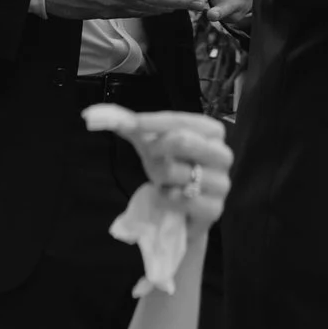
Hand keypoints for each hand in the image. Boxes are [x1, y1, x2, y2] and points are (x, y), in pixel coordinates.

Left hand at [82, 105, 231, 231]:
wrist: (180, 214)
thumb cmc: (171, 172)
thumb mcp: (154, 147)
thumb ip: (136, 128)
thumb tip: (104, 114)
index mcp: (213, 133)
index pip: (184, 120)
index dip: (155, 121)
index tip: (129, 123)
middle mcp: (223, 155)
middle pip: (182, 140)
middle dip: (156, 149)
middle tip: (149, 157)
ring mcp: (222, 183)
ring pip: (175, 171)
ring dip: (159, 178)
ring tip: (162, 182)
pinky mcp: (215, 209)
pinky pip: (178, 198)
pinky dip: (164, 198)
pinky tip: (167, 197)